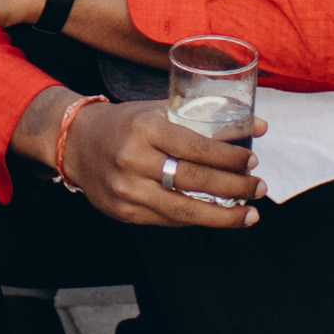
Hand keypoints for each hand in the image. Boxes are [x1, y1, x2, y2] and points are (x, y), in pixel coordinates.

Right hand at [52, 94, 259, 228]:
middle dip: (235, 188)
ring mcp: (127, 190)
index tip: (252, 161)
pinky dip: (196, 219)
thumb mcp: (160, 111)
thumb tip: (257, 127)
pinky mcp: (124, 212)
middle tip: (259, 188)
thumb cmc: (126, 123)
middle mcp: (134, 160)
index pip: (197, 148)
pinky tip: (215, 215)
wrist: (75, 142)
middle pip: (195, 181)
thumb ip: (204, 120)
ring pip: (184, 211)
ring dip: (223, 216)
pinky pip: (168, 221)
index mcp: (146, 128)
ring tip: (250, 214)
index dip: (229, 159)